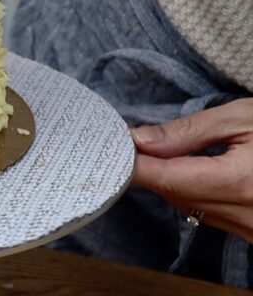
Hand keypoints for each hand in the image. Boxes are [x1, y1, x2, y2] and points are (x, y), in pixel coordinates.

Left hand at [131, 98, 252, 240]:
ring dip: (169, 180)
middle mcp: (245, 215)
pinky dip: (191, 192)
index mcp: (239, 182)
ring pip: (186, 206)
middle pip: (172, 194)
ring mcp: (250, 230)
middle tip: (132, 141)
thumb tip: (140, 140)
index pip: (165, 178)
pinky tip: (190, 171)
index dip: (132, 164)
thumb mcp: (244, 118)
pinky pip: (207, 214)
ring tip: (162, 151)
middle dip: (150, 168)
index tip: (109, 148)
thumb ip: (189, 132)